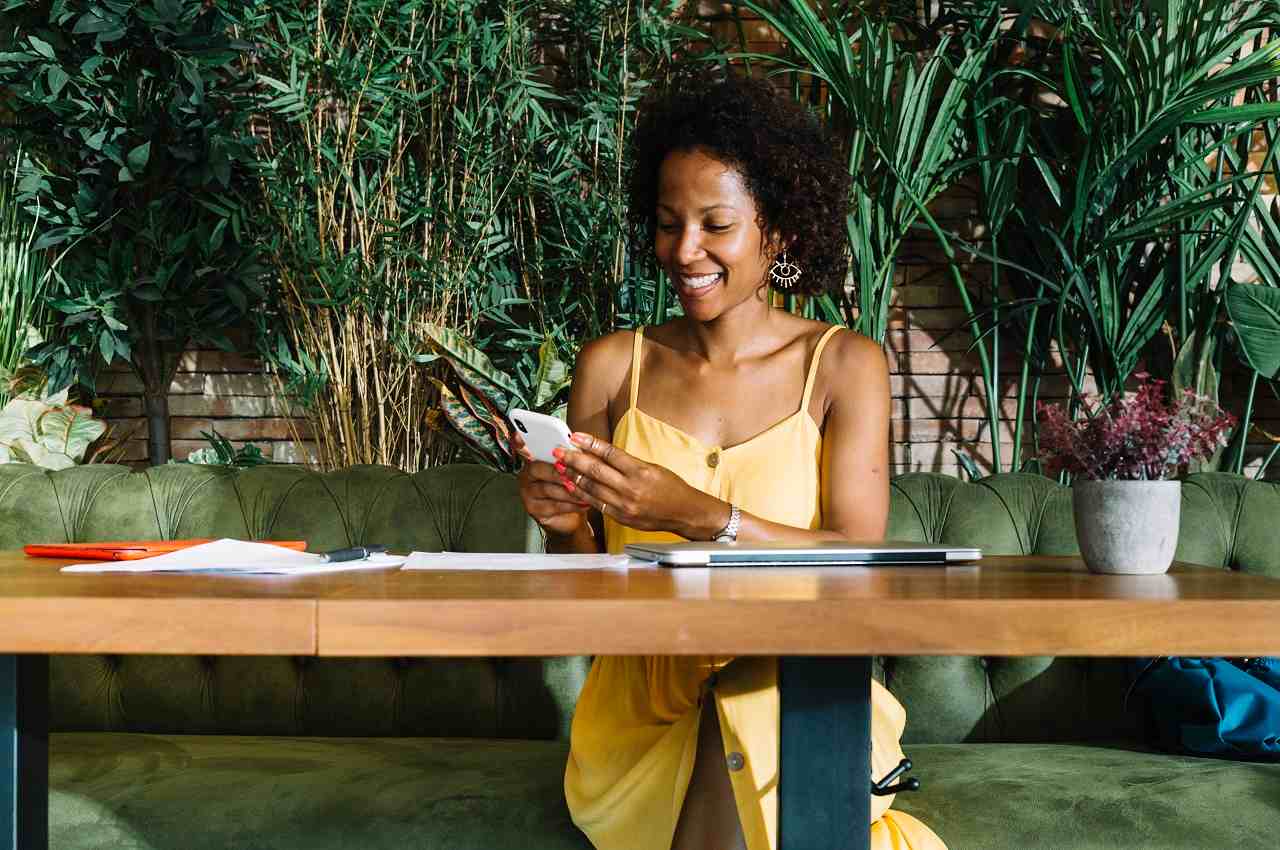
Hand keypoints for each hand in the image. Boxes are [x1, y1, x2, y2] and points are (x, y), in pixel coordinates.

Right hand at [511, 430, 591, 538]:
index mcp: (534, 460)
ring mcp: (528, 494)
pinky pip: (554, 506)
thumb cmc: (572, 486)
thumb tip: (580, 443)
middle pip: (538, 469)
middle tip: (574, 472)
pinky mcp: (535, 510)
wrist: (572, 514)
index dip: (519, 442)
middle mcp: (527, 475)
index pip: (523, 448)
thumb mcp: (574, 468)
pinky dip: (571, 505)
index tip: (520, 436)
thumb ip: (572, 456)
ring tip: (585, 490)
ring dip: (569, 490)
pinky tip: (583, 503)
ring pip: (548, 489)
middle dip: (559, 471)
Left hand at [555, 432, 724, 537]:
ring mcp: (625, 504)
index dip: (590, 443)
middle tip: (558, 451)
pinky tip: (571, 486)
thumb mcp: (652, 467)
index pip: (610, 453)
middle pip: (596, 470)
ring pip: (592, 487)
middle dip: (574, 459)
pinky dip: (582, 494)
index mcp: (640, 471)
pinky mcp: (621, 516)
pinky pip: (596, 503)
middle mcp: (631, 488)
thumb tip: (600, 453)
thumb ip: (627, 463)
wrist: (685, 513)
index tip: (575, 436)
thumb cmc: (671, 487)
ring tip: (560, 467)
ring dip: (573, 476)